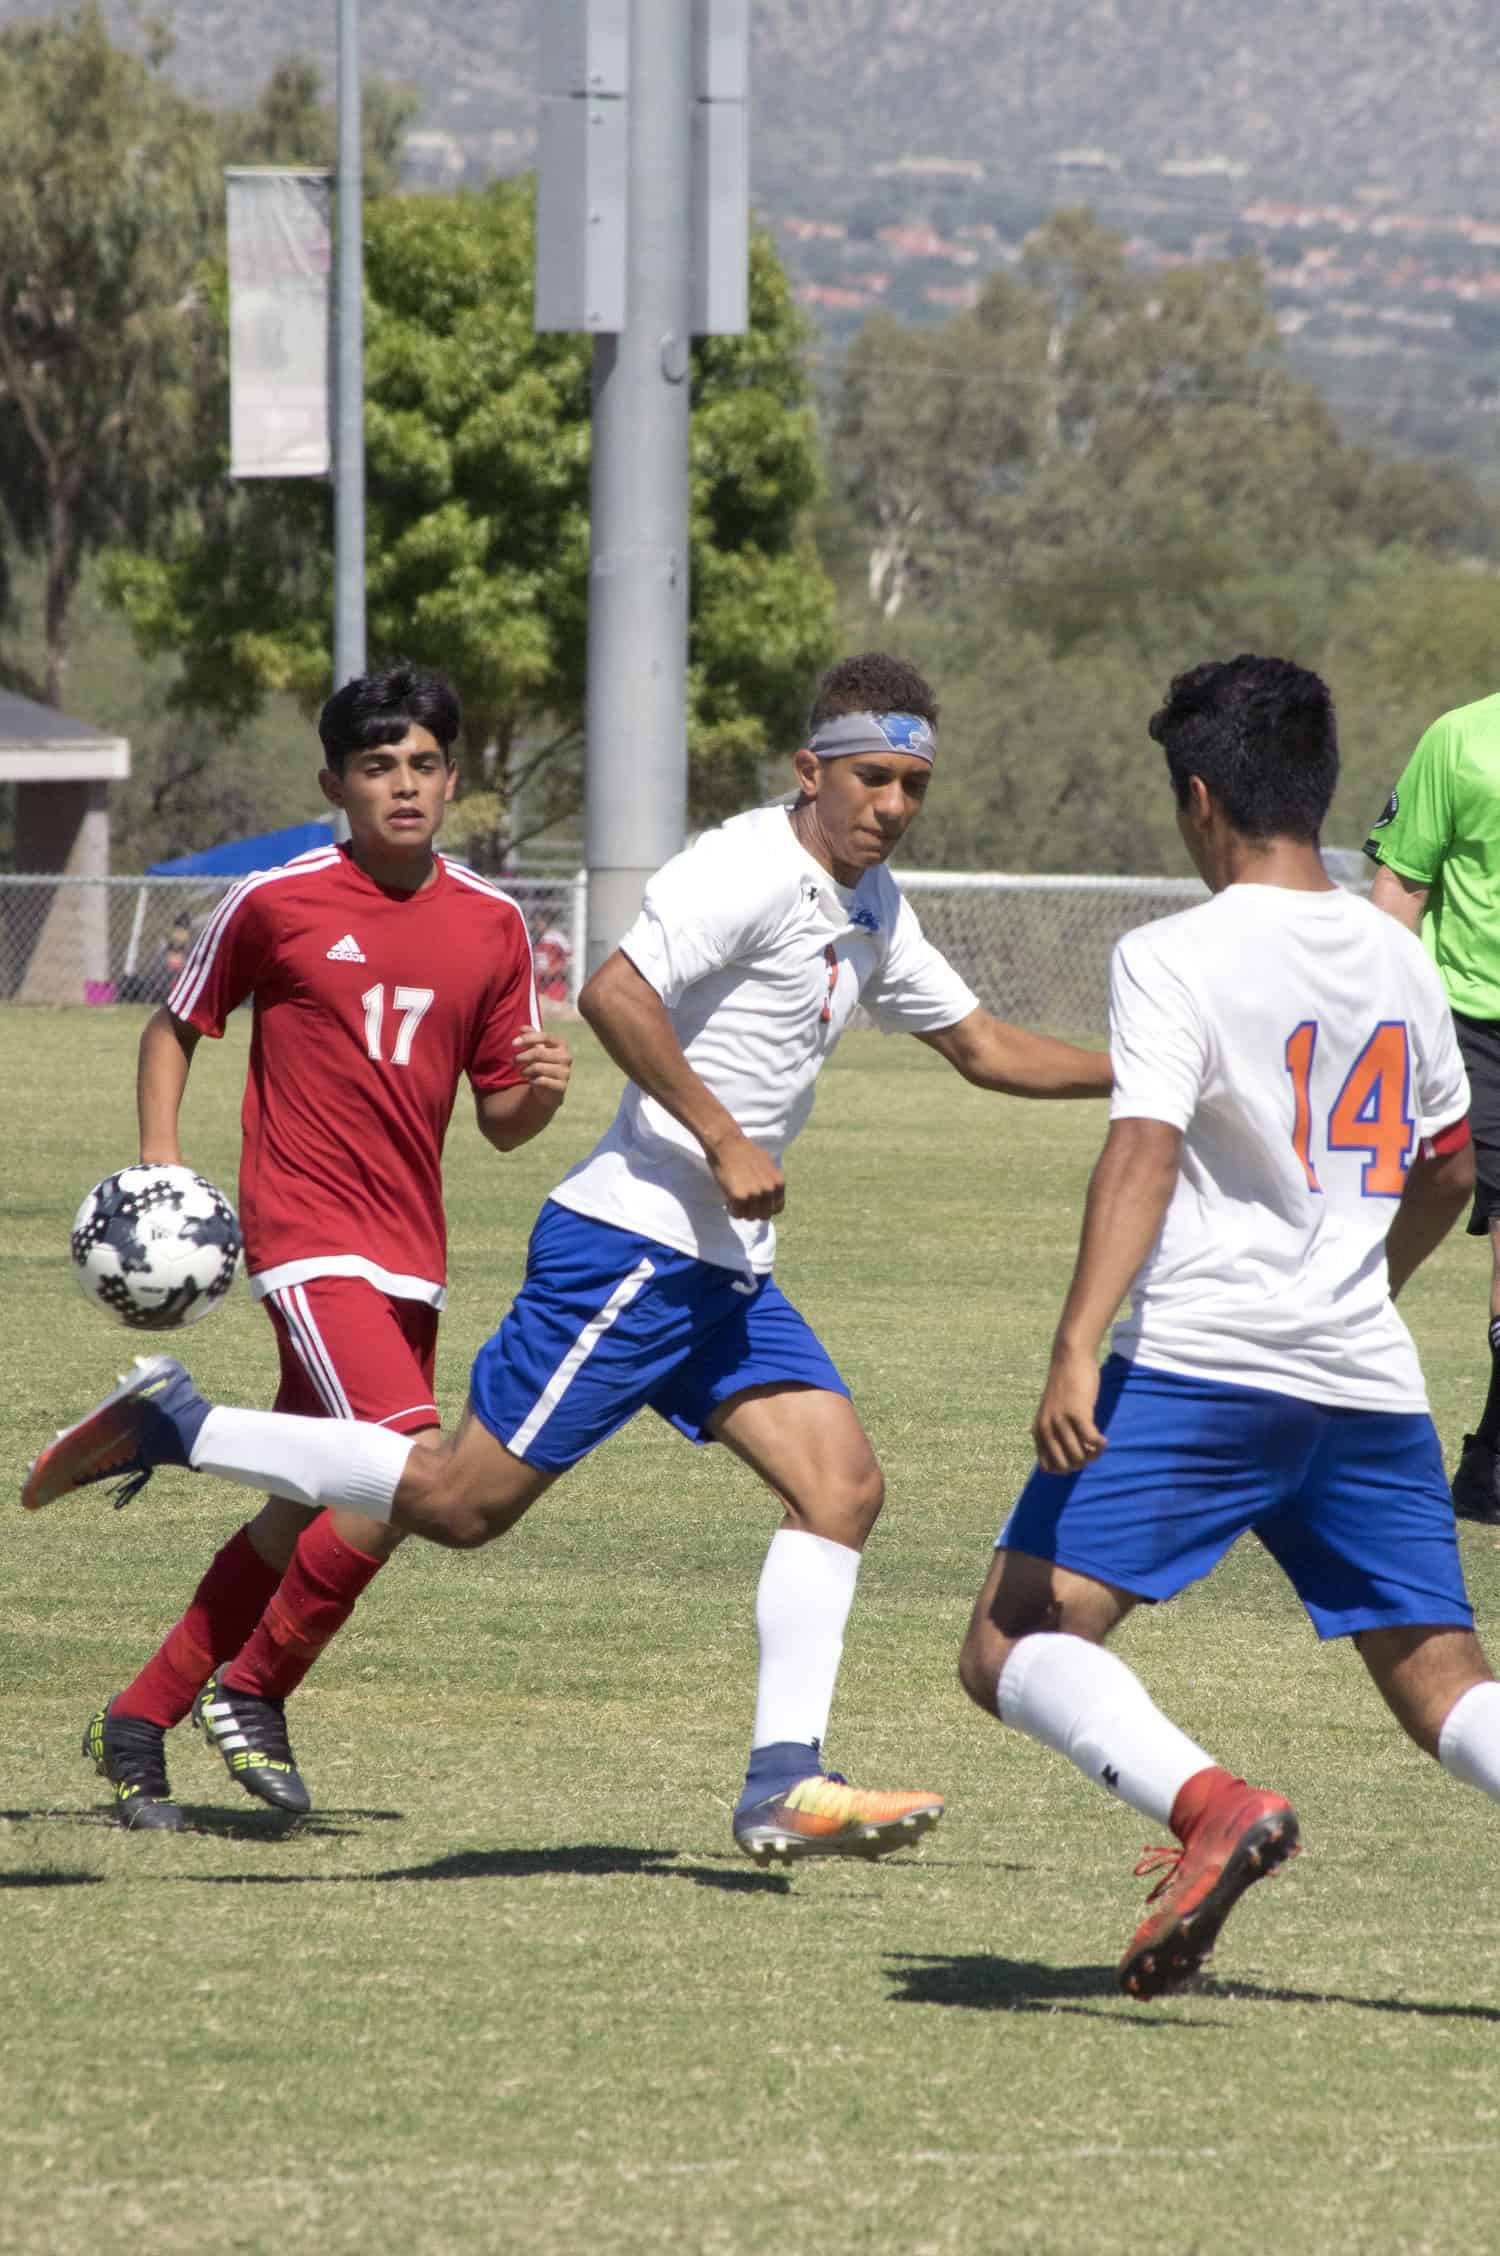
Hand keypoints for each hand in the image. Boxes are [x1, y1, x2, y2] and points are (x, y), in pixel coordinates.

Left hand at [513, 1027, 571, 1102]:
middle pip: (538, 1053)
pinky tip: (532, 1081)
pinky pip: (541, 1081)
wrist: (550, 1088)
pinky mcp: (562, 1086)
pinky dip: (532, 1081)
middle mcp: (566, 1057)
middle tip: (514, 1060)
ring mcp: (565, 1072)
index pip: (545, 1036)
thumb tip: (523, 1028)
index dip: (528, 1038)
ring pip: (538, 1067)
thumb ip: (531, 1037)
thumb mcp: (537, 1049)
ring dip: (525, 1070)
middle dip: (522, 1056)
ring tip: (523, 1072)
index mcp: (561, 1044)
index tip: (513, 1043)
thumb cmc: (543, 1064)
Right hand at [707, 1130, 784, 1221]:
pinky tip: (728, 1200)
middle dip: (753, 1211)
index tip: (756, 1204)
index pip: (777, 1209)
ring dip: (742, 1211)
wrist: (727, 1144)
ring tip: (735, 1200)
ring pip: (750, 1217)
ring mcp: (755, 1195)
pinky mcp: (739, 1198)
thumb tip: (770, 1195)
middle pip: (764, 1215)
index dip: (765, 1208)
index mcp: (778, 1183)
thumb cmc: (744, 1152)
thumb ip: (770, 1182)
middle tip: (743, 1203)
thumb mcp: (767, 1165)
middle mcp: (769, 1190)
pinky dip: (731, 1210)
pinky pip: (737, 1214)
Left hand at [1032, 1344, 1106, 1474]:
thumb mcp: (1051, 1413)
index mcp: (1038, 1431)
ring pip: (1080, 1456)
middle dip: (1081, 1465)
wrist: (1069, 1359)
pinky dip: (1100, 1445)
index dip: (1066, 1469)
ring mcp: (1061, 1421)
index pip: (1049, 1467)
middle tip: (1091, 1454)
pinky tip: (1104, 1440)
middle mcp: (1046, 1428)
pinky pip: (1092, 1441)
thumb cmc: (1065, 1387)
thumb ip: (1053, 1433)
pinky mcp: (1078, 1413)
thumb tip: (1066, 1462)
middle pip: (1066, 1465)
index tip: (1078, 1459)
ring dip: (1094, 1456)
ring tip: (1099, 1446)